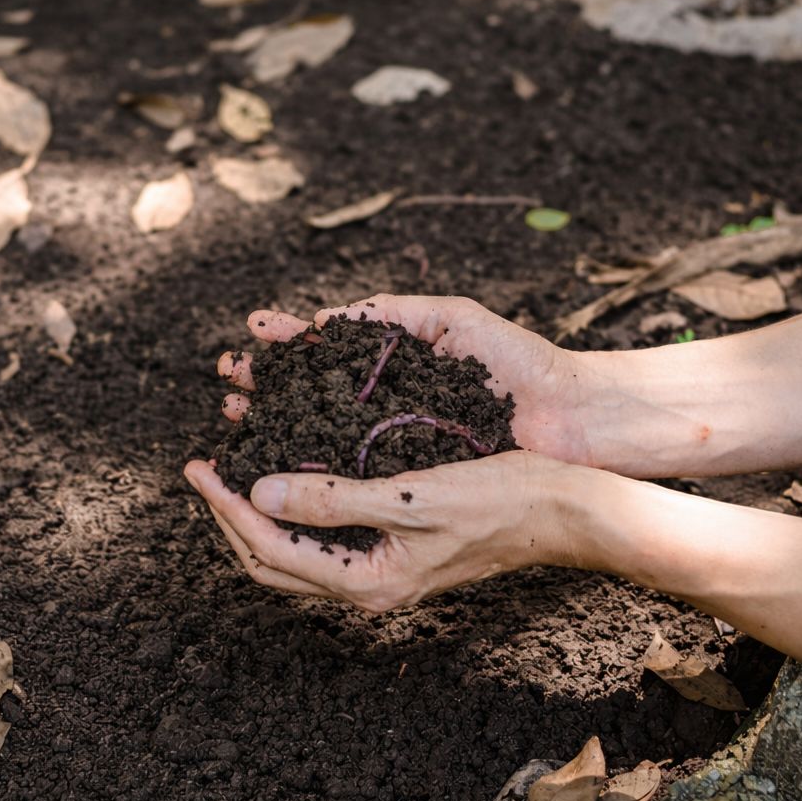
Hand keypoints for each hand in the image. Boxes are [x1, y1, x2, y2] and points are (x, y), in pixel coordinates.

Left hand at [183, 451, 580, 612]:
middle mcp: (367, 588)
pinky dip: (289, 509)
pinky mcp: (391, 552)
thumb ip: (332, 499)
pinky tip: (286, 472)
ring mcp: (379, 573)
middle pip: (269, 561)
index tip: (198, 465)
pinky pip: (319, 539)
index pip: (268, 549)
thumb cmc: (497, 498)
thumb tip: (257, 494)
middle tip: (202, 468)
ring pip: (291, 554)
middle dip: (227, 516)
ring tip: (231, 468)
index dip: (225, 507)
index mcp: (368, 582)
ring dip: (253, 514)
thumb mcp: (410, 495)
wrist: (561, 510)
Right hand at [216, 294, 595, 464]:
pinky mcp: (406, 488)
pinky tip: (275, 462)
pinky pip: (348, 480)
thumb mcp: (452, 321)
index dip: (285, 345)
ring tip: (235, 413)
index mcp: (390, 369)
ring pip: (316, 440)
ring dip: (273, 425)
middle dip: (264, 385)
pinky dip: (308, 470)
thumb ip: (391, 313)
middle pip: (307, 399)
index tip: (251, 332)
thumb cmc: (519, 363)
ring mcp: (392, 453)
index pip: (323, 354)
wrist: (574, 418)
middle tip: (227, 377)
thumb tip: (322, 321)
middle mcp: (383, 413)